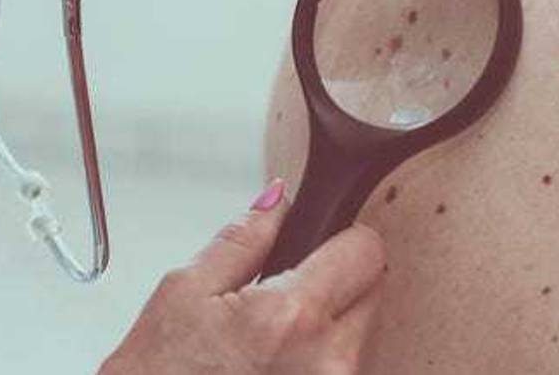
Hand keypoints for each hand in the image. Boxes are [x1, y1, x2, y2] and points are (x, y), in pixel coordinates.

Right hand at [100, 179, 386, 374]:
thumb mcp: (185, 290)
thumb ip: (242, 239)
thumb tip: (278, 200)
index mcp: (291, 317)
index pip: (367, 250)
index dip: (343, 238)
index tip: (324, 242)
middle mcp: (327, 361)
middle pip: (372, 291)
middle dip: (338, 281)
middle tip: (287, 294)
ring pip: (362, 333)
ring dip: (331, 325)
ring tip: (275, 338)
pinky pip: (346, 367)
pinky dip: (321, 358)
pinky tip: (279, 363)